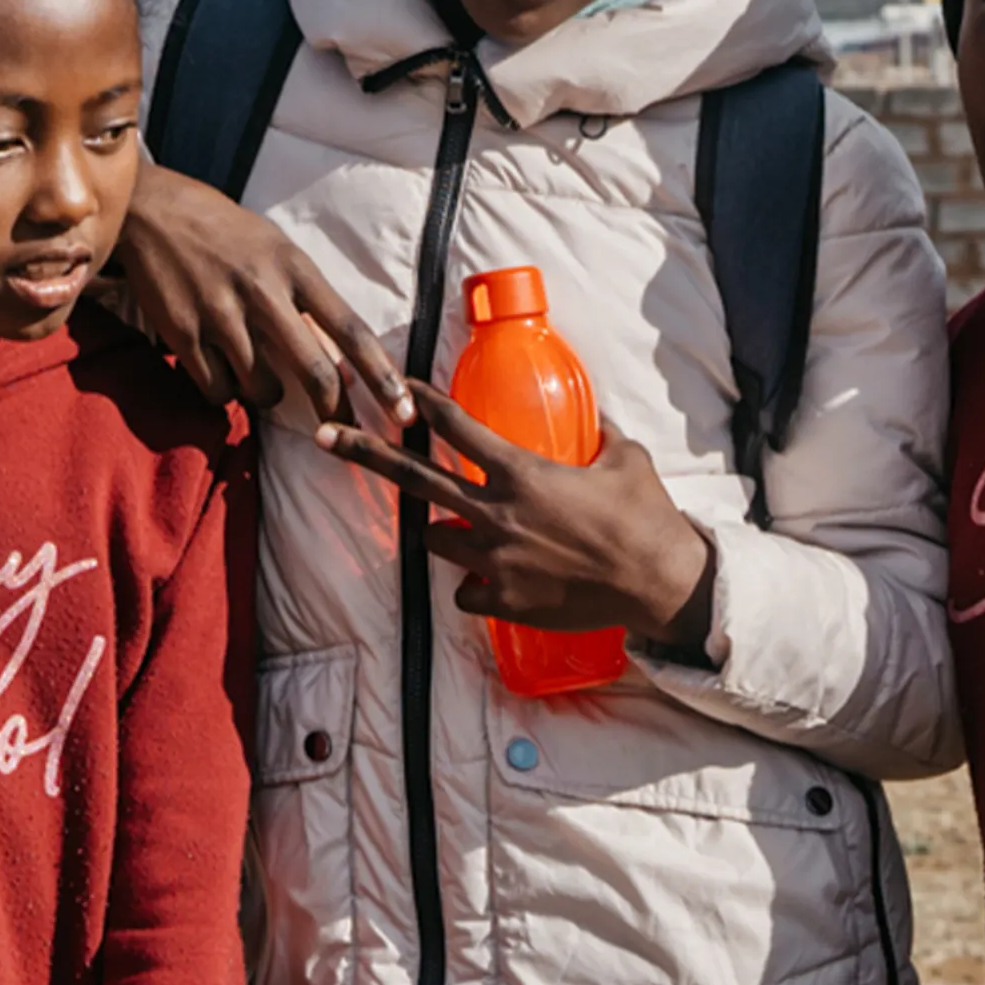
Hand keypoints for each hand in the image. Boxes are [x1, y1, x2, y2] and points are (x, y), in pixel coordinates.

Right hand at [108, 159, 402, 423]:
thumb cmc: (224, 232)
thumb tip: (338, 356)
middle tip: (341, 432)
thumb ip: (305, 297)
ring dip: (266, 395)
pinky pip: (217, 389)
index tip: (403, 411)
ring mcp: (221, 314)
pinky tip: (219, 370)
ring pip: (262, 388)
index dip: (382, 378)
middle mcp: (262, 291)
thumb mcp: (275, 248)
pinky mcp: (183, 332)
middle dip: (334, 411)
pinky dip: (224, 391)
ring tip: (257, 377)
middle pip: (315, 371)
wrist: (153, 212)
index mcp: (294, 267)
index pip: (352, 331)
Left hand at [315, 385, 716, 650]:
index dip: (423, 402)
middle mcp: (496, 513)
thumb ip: (601, 440)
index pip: (457, 428)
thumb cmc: (645, 518)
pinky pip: (465, 591)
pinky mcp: (503, 601)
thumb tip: (601, 424)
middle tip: (325, 435)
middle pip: (414, 479)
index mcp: (522, 473)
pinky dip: (473, 585)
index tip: (397, 384)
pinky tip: (493, 582)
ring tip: (451, 527)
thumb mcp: (626, 461)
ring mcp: (494, 560)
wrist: (658, 583)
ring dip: (439, 530)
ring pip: (435, 539)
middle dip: (364, 453)